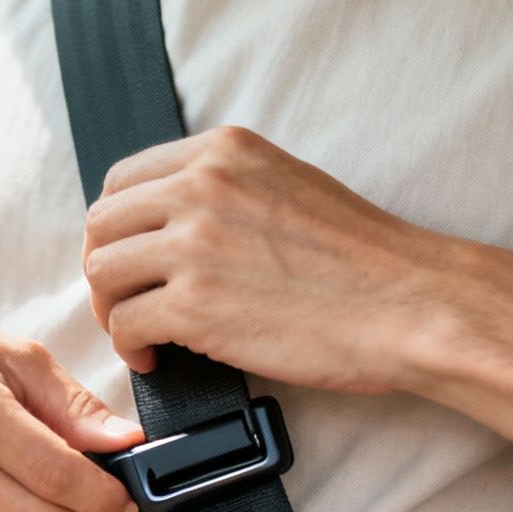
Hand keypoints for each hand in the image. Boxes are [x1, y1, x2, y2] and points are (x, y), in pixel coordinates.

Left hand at [81, 126, 467, 392]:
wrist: (409, 303)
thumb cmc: (363, 259)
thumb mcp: (287, 185)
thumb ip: (227, 190)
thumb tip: (174, 223)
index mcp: (224, 151)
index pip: (125, 178)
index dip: (119, 226)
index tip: (132, 257)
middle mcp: (201, 186)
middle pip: (103, 223)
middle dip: (106, 268)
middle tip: (126, 301)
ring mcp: (194, 244)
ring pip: (103, 272)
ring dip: (112, 309)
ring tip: (142, 334)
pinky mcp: (194, 304)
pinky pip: (125, 324)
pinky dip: (130, 347)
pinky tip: (155, 360)